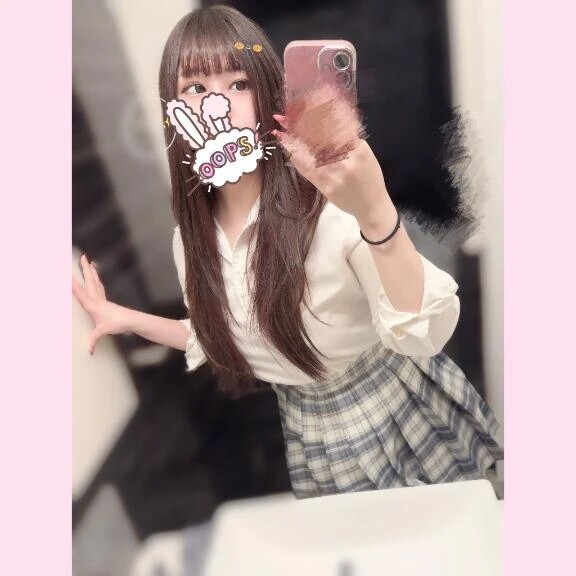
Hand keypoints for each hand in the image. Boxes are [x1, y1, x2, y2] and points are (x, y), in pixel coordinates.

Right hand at [72, 254, 130, 354]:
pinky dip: (96, 281)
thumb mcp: (103, 331)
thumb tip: (89, 350)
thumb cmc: (118, 323)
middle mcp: (97, 299)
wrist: (132, 320)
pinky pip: (100, 287)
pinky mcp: (106, 301)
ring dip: (92, 272)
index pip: (81, 292)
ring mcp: (102, 298)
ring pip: (95, 282)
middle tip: (83, 256)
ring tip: (89, 262)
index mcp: (93, 304)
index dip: (73, 283)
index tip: (67, 274)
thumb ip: (94, 339)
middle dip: (85, 269)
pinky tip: (96, 279)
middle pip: (90, 281)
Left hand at [273, 115, 392, 225]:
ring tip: (280, 130)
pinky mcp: (326, 187)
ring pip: (310, 153)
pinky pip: (308, 170)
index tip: (303, 104)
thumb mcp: (365, 153)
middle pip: (319, 137)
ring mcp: (335, 175)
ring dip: (293, 140)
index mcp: (358, 148)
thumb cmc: (369, 177)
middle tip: (283, 116)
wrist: (372, 206)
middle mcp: (346, 161)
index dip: (316, 114)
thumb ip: (349, 138)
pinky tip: (288, 149)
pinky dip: (297, 158)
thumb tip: (330, 116)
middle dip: (300, 124)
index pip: (335, 126)